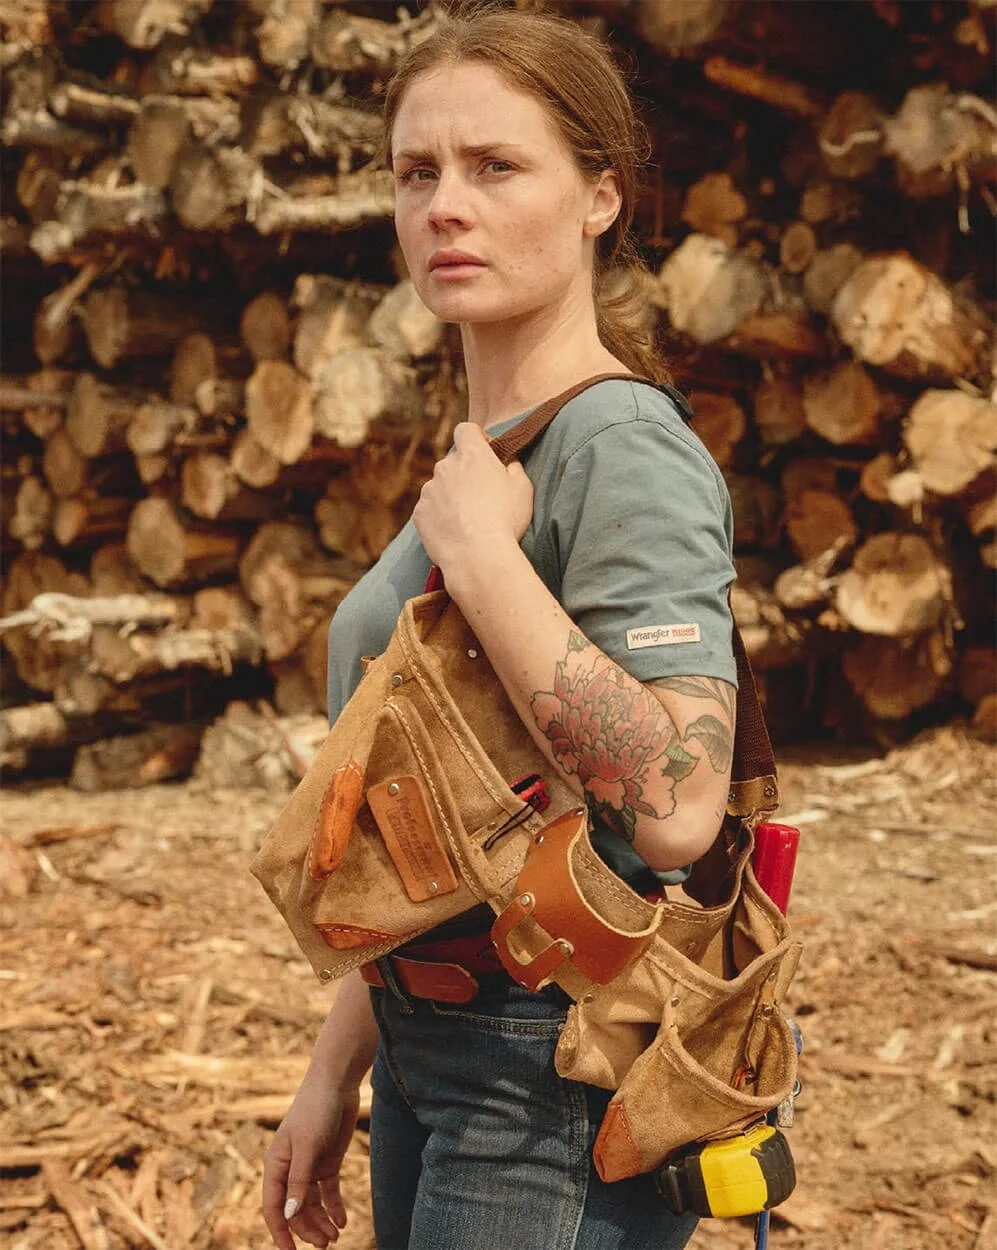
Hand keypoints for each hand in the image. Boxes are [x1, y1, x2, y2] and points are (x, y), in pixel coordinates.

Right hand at [262, 1081, 359, 1248]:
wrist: (337, 1083)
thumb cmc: (316, 1110)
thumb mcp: (308, 1146)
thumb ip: (299, 1181)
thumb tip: (289, 1214)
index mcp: (276, 1165)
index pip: (273, 1207)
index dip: (281, 1232)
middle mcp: (290, 1169)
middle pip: (295, 1209)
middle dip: (308, 1229)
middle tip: (326, 1244)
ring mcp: (309, 1166)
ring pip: (312, 1204)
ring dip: (322, 1221)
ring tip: (336, 1237)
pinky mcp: (327, 1161)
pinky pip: (328, 1192)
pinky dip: (334, 1207)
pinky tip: (343, 1221)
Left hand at [413, 422, 533, 574]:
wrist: (477, 556)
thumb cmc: (505, 520)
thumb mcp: (523, 488)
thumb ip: (513, 467)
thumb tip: (507, 463)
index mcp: (472, 455)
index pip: (466, 430)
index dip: (477, 438)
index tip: (487, 454)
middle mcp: (445, 467)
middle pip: (454, 462)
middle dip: (465, 473)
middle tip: (483, 496)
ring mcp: (429, 490)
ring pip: (440, 486)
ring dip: (452, 496)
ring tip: (469, 520)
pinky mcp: (420, 513)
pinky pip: (430, 508)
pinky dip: (440, 516)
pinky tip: (455, 532)